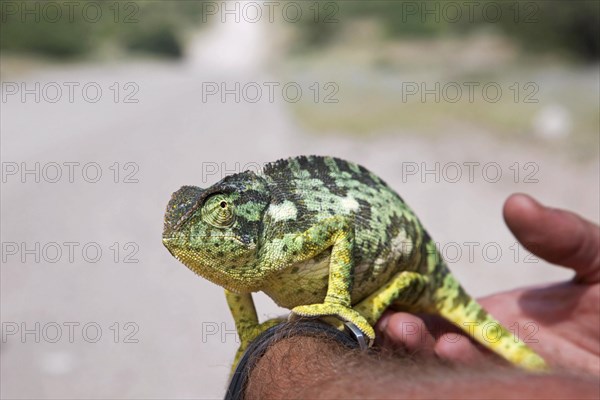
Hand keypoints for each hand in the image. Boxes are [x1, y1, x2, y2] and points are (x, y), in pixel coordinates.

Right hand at [376, 194, 599, 373]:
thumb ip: (562, 236)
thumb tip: (513, 203)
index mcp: (499, 323)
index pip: (442, 316)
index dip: (416, 306)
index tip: (397, 293)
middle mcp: (494, 355)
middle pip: (434, 349)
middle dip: (409, 337)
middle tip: (394, 320)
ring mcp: (506, 377)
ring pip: (449, 372)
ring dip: (421, 357)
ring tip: (405, 332)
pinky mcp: (518, 388)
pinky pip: (479, 383)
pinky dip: (453, 371)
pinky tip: (449, 353)